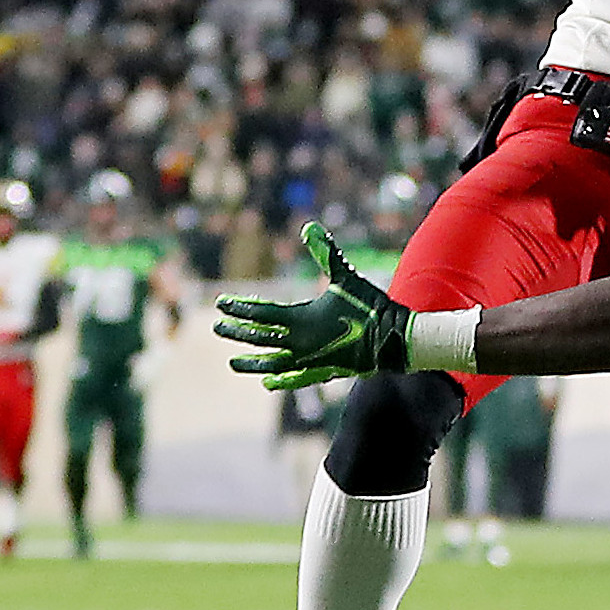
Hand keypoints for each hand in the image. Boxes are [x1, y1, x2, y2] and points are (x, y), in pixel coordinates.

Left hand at [215, 226, 413, 391]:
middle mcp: (297, 344)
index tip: (221, 303)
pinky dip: (279, 380)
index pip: (259, 314)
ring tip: (233, 363)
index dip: (239, 307)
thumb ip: (326, 253)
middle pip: (258, 338)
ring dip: (250, 363)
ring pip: (270, 363)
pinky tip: (268, 382)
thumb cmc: (368, 307)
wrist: (392, 341)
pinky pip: (293, 378)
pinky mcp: (321, 373)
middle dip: (236, 331)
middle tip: (217, 327)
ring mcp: (308, 362)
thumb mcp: (346, 278)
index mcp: (299, 320)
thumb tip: (309, 227)